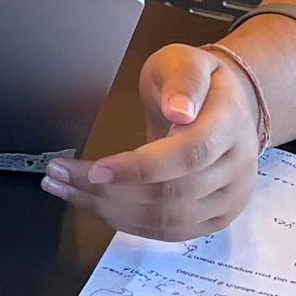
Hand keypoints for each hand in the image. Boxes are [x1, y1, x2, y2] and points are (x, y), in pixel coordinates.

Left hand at [42, 42, 266, 240]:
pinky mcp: (216, 220)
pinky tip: (94, 205)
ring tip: (64, 188)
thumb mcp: (187, 62)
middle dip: (109, 191)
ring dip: (109, 210)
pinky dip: (127, 222)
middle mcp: (237, 169)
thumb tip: (179, 111)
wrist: (230, 106)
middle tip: (58, 175)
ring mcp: (229, 200)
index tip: (95, 169)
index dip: (140, 168)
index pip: (188, 156)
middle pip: (171, 195)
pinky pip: (169, 232)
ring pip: (166, 221)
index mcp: (230, 126)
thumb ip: (183, 82)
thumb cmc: (199, 81)